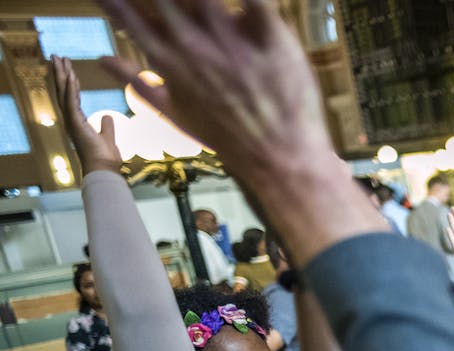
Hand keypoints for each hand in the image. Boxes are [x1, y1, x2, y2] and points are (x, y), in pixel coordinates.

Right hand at [51, 56, 121, 175]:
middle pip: (64, 91)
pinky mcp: (75, 123)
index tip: (70, 68)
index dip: (70, 82)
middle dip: (61, 73)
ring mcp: (71, 121)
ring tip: (58, 59)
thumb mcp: (108, 138)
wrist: (104, 171)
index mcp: (78, 122)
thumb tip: (107, 116)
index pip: (72, 97)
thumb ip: (107, 126)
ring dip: (62, 75)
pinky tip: (69, 76)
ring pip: (64, 93)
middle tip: (57, 56)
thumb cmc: (106, 159)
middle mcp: (71, 120)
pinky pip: (71, 102)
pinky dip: (69, 88)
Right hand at [96, 0, 332, 185]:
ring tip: (192, 3)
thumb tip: (101, 59)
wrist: (280, 159)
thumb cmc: (226, 138)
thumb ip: (136, 82)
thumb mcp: (174, 114)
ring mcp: (232, 40)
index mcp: (169, 61)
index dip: (114, 1)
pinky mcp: (272, 38)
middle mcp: (194, 46)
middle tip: (166, 3)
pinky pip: (258, 1)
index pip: (129, 16)